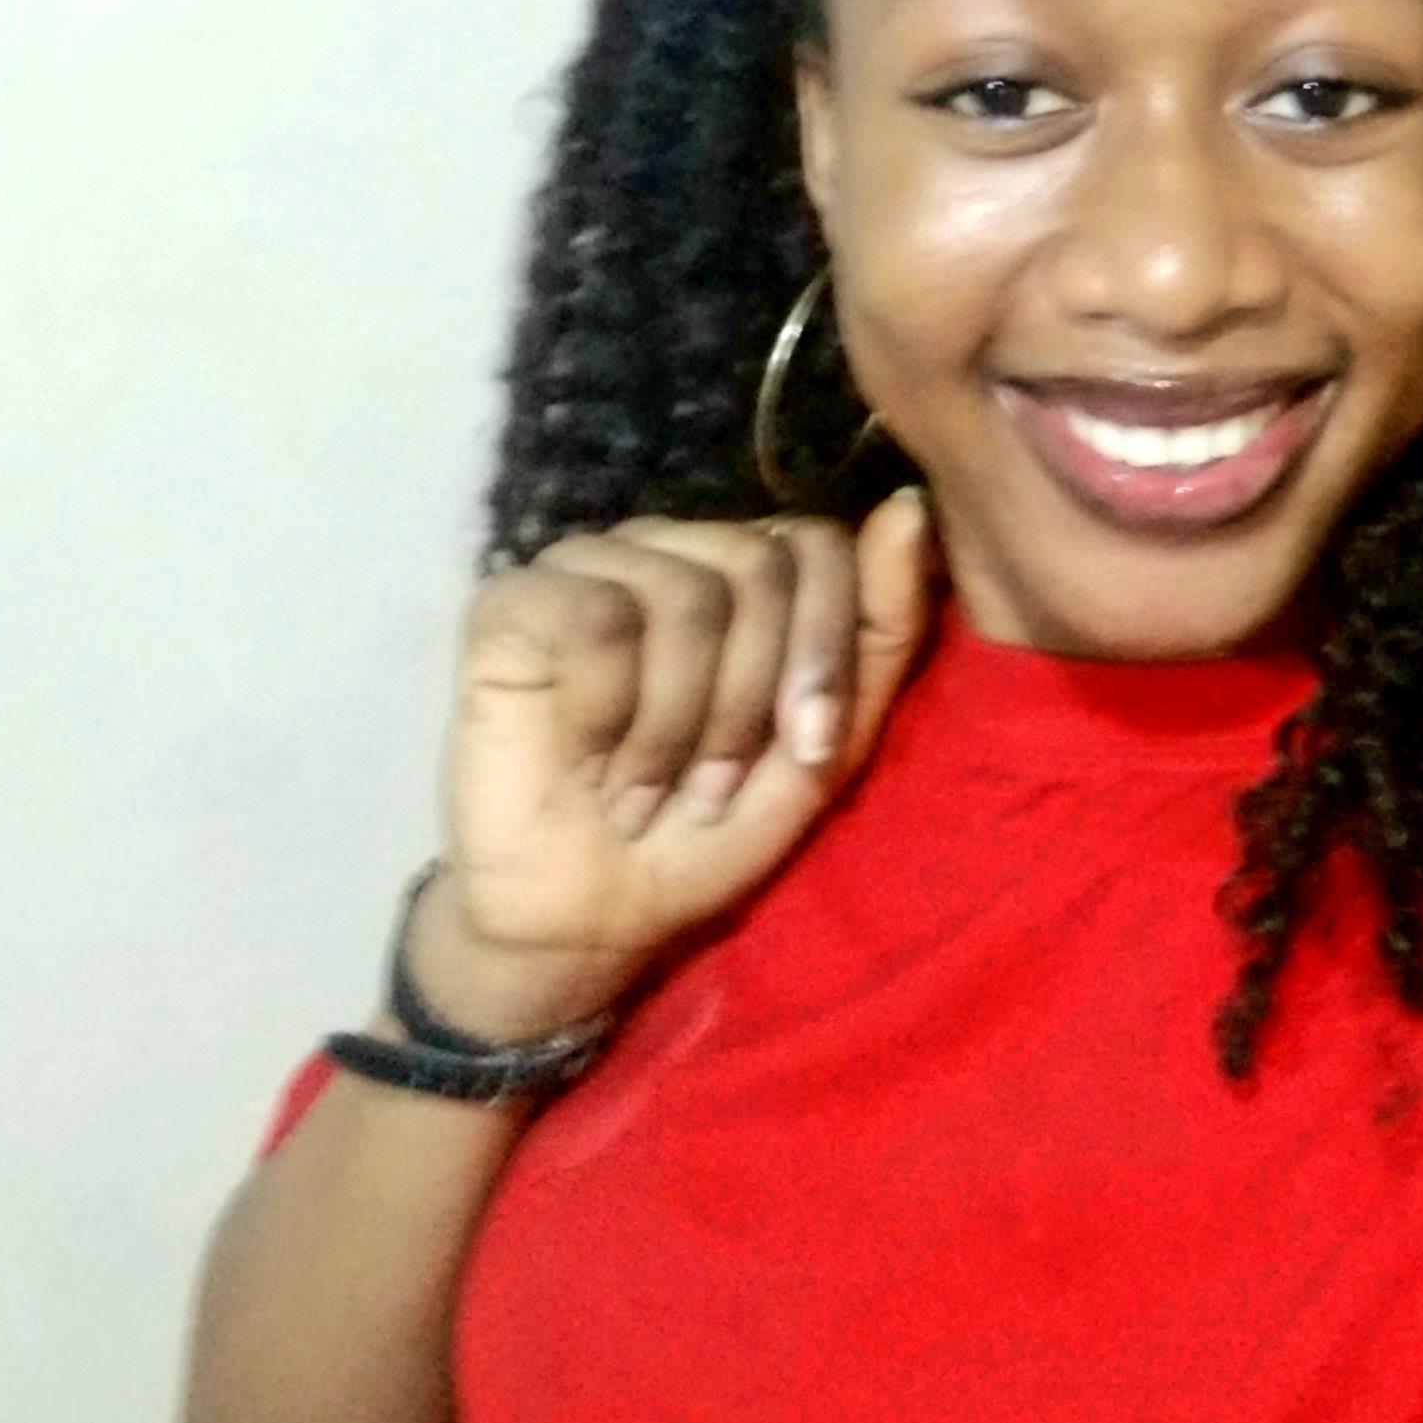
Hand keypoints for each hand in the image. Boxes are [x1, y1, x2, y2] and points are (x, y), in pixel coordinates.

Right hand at [406, 488, 937, 1040]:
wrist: (590, 917)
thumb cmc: (708, 831)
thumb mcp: (822, 747)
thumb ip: (877, 632)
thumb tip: (909, 505)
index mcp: (746, 569)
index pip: (819, 543)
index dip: (823, 650)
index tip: (806, 749)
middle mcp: (670, 547)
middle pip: (760, 567)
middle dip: (750, 701)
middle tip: (710, 786)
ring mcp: (589, 564)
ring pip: (685, 596)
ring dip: (678, 724)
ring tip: (649, 788)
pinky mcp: (513, 601)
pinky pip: (596, 618)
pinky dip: (606, 711)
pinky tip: (588, 757)